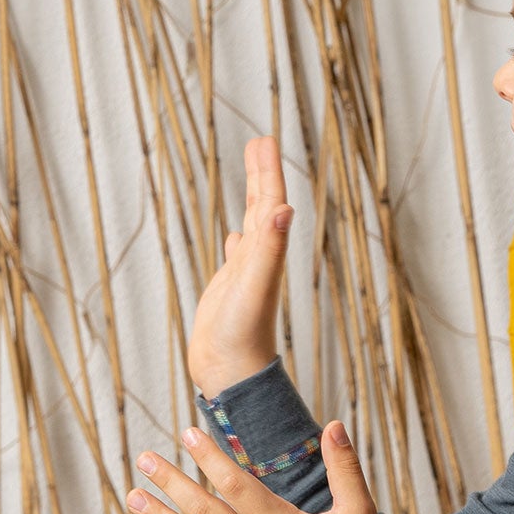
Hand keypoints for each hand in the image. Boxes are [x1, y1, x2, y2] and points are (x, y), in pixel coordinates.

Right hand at [188, 135, 291, 397]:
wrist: (232, 374)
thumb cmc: (241, 334)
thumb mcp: (254, 284)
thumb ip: (268, 246)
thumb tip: (284, 207)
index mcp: (266, 253)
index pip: (269, 200)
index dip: (267, 170)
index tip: (263, 139)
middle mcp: (259, 260)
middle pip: (263, 207)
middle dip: (260, 174)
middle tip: (258, 142)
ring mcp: (244, 275)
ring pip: (251, 227)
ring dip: (250, 199)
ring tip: (250, 176)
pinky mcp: (229, 292)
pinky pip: (236, 257)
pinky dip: (237, 239)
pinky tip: (235, 236)